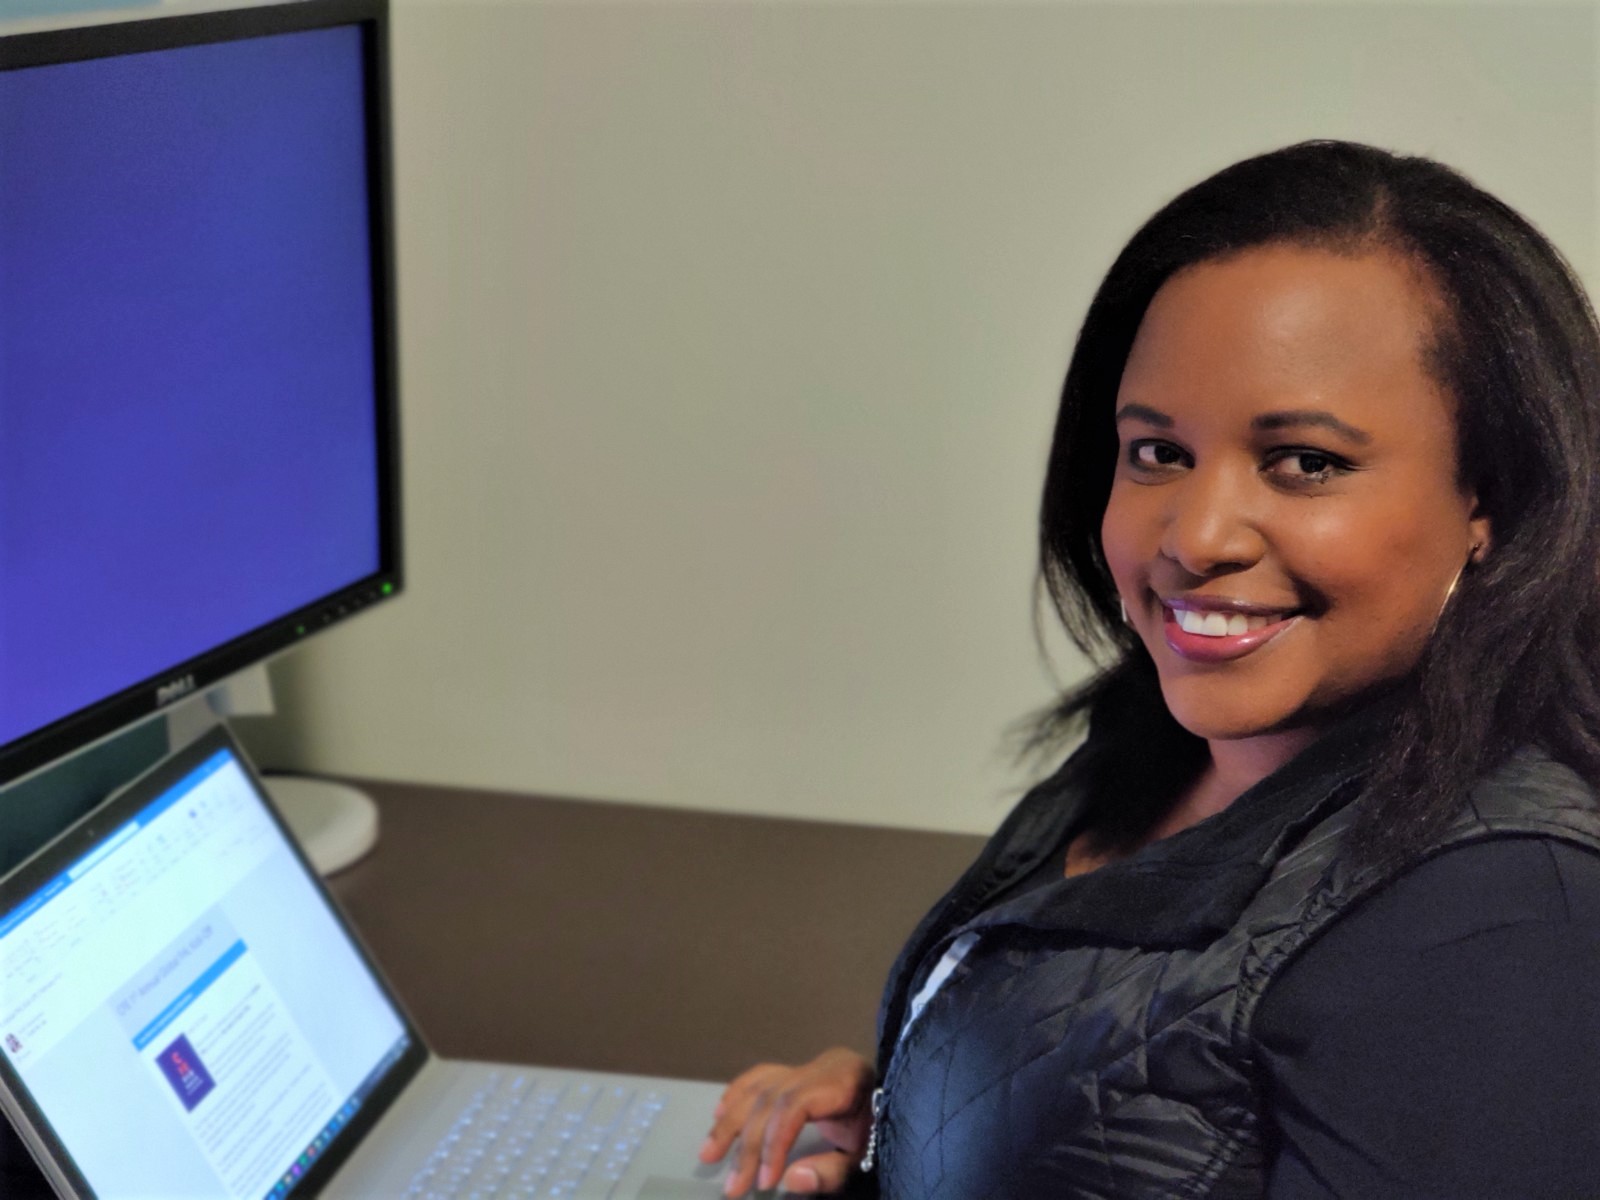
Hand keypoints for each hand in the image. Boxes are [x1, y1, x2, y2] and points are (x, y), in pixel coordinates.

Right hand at [699, 1047, 874, 1196]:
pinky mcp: (803, 1072)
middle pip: (771, 1099)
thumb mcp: (869, 1157)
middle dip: (748, 1145)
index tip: (765, 1180)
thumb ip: (834, 1171)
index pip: (793, 1105)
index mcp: (843, 1079)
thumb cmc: (890, 1132)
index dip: (773, 1142)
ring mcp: (811, 1066)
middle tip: (733, 1186)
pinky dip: (738, 1092)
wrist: (911, 1108)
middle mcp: (822, 1065)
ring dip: (731, 1122)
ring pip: (760, 1087)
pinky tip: (719, 1111)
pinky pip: (764, 1076)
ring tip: (708, 1154)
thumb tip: (790, 1179)